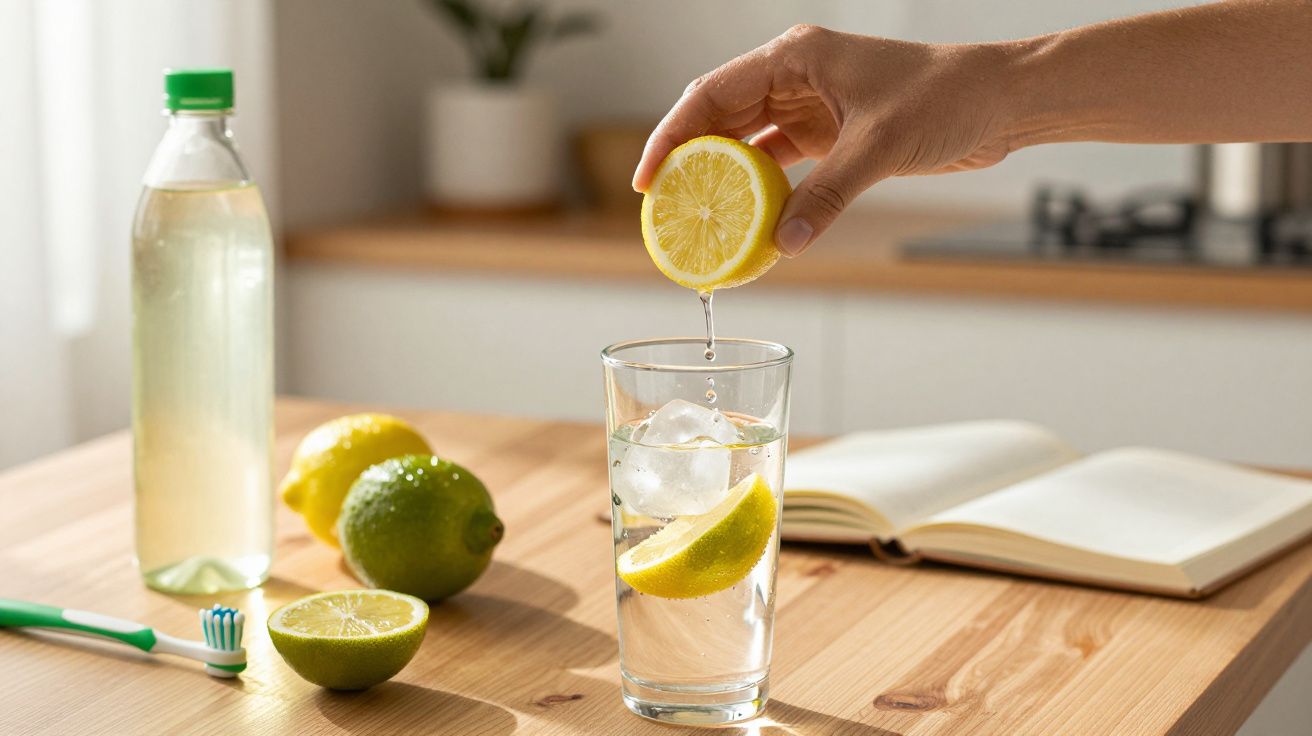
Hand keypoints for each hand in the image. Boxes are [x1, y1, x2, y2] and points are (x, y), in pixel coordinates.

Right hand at [633, 25, 1016, 256]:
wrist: (1000, 102)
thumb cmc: (947, 97)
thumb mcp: (879, 146)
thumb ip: (828, 196)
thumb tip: (785, 244)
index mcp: (795, 56)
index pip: (711, 93)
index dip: (670, 135)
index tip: (647, 179)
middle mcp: (794, 76)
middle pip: (718, 118)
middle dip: (687, 162)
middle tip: (663, 210)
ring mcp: (810, 105)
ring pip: (744, 142)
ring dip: (722, 180)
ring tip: (696, 220)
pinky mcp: (829, 133)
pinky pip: (778, 163)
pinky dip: (761, 191)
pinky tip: (747, 221)